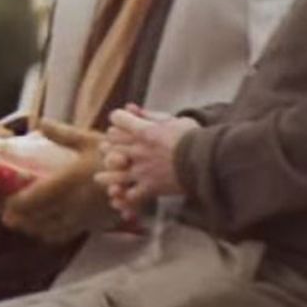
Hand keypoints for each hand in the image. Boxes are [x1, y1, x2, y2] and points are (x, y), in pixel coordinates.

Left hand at [0, 120, 113, 243]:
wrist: (144, 176)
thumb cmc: (115, 155)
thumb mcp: (88, 140)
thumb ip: (62, 134)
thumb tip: (40, 122)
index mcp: (68, 182)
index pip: (34, 198)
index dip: (17, 205)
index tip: (5, 204)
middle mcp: (72, 203)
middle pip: (37, 219)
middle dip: (20, 220)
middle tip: (8, 216)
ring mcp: (83, 217)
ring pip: (50, 230)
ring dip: (33, 229)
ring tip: (22, 224)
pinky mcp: (92, 224)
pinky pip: (66, 234)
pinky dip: (51, 234)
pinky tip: (46, 229)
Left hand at [96, 105, 198, 220]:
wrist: (206, 161)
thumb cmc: (193, 138)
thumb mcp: (174, 120)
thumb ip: (150, 115)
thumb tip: (131, 107)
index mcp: (144, 130)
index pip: (118, 119)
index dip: (117, 119)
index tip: (119, 121)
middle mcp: (138, 150)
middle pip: (111, 145)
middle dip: (109, 146)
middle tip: (108, 149)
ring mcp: (142, 170)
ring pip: (114, 173)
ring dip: (106, 176)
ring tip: (100, 178)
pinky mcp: (149, 187)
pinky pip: (130, 195)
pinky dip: (124, 198)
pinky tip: (118, 199)